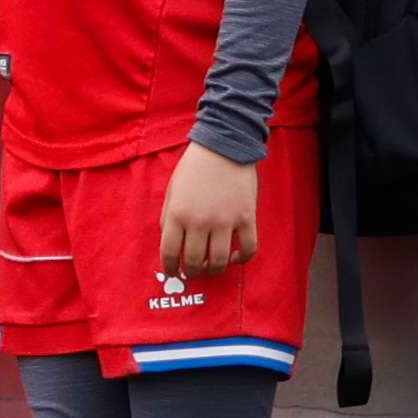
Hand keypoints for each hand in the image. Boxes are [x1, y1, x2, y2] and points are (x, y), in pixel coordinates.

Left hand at [159, 141, 261, 276]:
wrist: (224, 146)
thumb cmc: (194, 167)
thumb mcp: (172, 190)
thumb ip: (168, 217)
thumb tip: (170, 241)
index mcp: (177, 214)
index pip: (170, 252)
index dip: (170, 267)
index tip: (173, 271)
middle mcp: (200, 221)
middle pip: (195, 261)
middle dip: (193, 271)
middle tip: (194, 272)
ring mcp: (225, 221)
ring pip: (220, 261)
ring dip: (215, 270)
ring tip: (212, 268)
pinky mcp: (247, 219)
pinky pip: (248, 249)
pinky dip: (242, 259)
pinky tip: (236, 258)